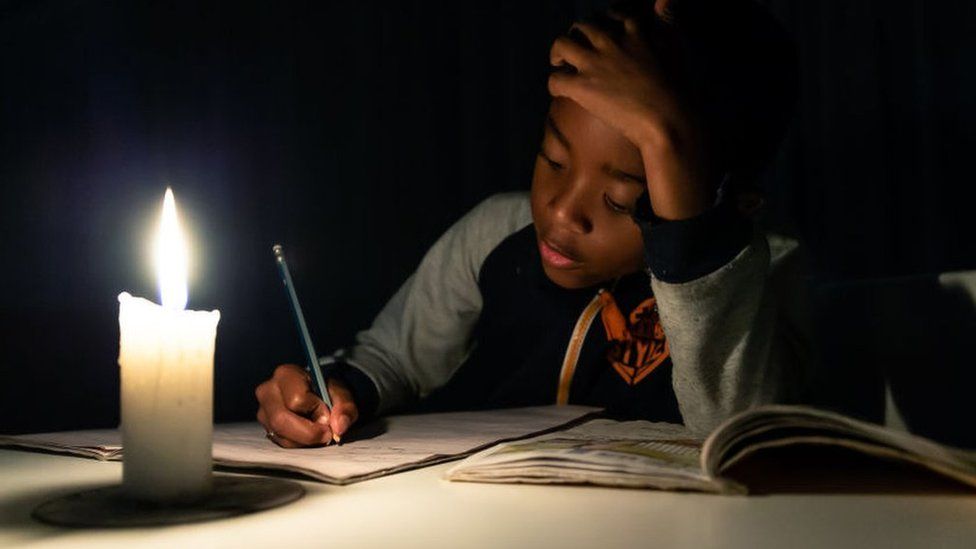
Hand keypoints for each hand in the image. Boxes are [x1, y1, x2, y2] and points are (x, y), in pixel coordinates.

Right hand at [255, 364, 358, 447]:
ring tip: (318, 431)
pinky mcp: (266, 427)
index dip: (316, 410)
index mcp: (285, 374)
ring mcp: (263, 411)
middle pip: (281, 420)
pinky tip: (308, 435)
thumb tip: (339, 427)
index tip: (327, 413)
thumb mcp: (341, 393)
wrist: (316, 394)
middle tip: (326, 434)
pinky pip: (280, 443)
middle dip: (308, 433)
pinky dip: (298, 444)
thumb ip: (345, 407)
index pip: (297, 399)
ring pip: (281, 435)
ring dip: (304, 441)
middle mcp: (268, 391)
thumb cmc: (326, 391)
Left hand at [548, 3, 714, 219]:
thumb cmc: (680, 89)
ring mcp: (594, 63)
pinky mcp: (582, 87)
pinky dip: (555, 85)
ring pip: (561, 45)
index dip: (607, 23)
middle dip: (579, 36)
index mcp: (635, 30)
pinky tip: (561, 93)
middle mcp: (611, 41)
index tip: (607, 35)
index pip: (614, 14)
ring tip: (561, 65)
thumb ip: (668, 20)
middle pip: (584, 26)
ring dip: (558, 54)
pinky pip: (555, 80)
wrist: (669, 120)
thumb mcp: (677, 44)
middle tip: (580, 52)